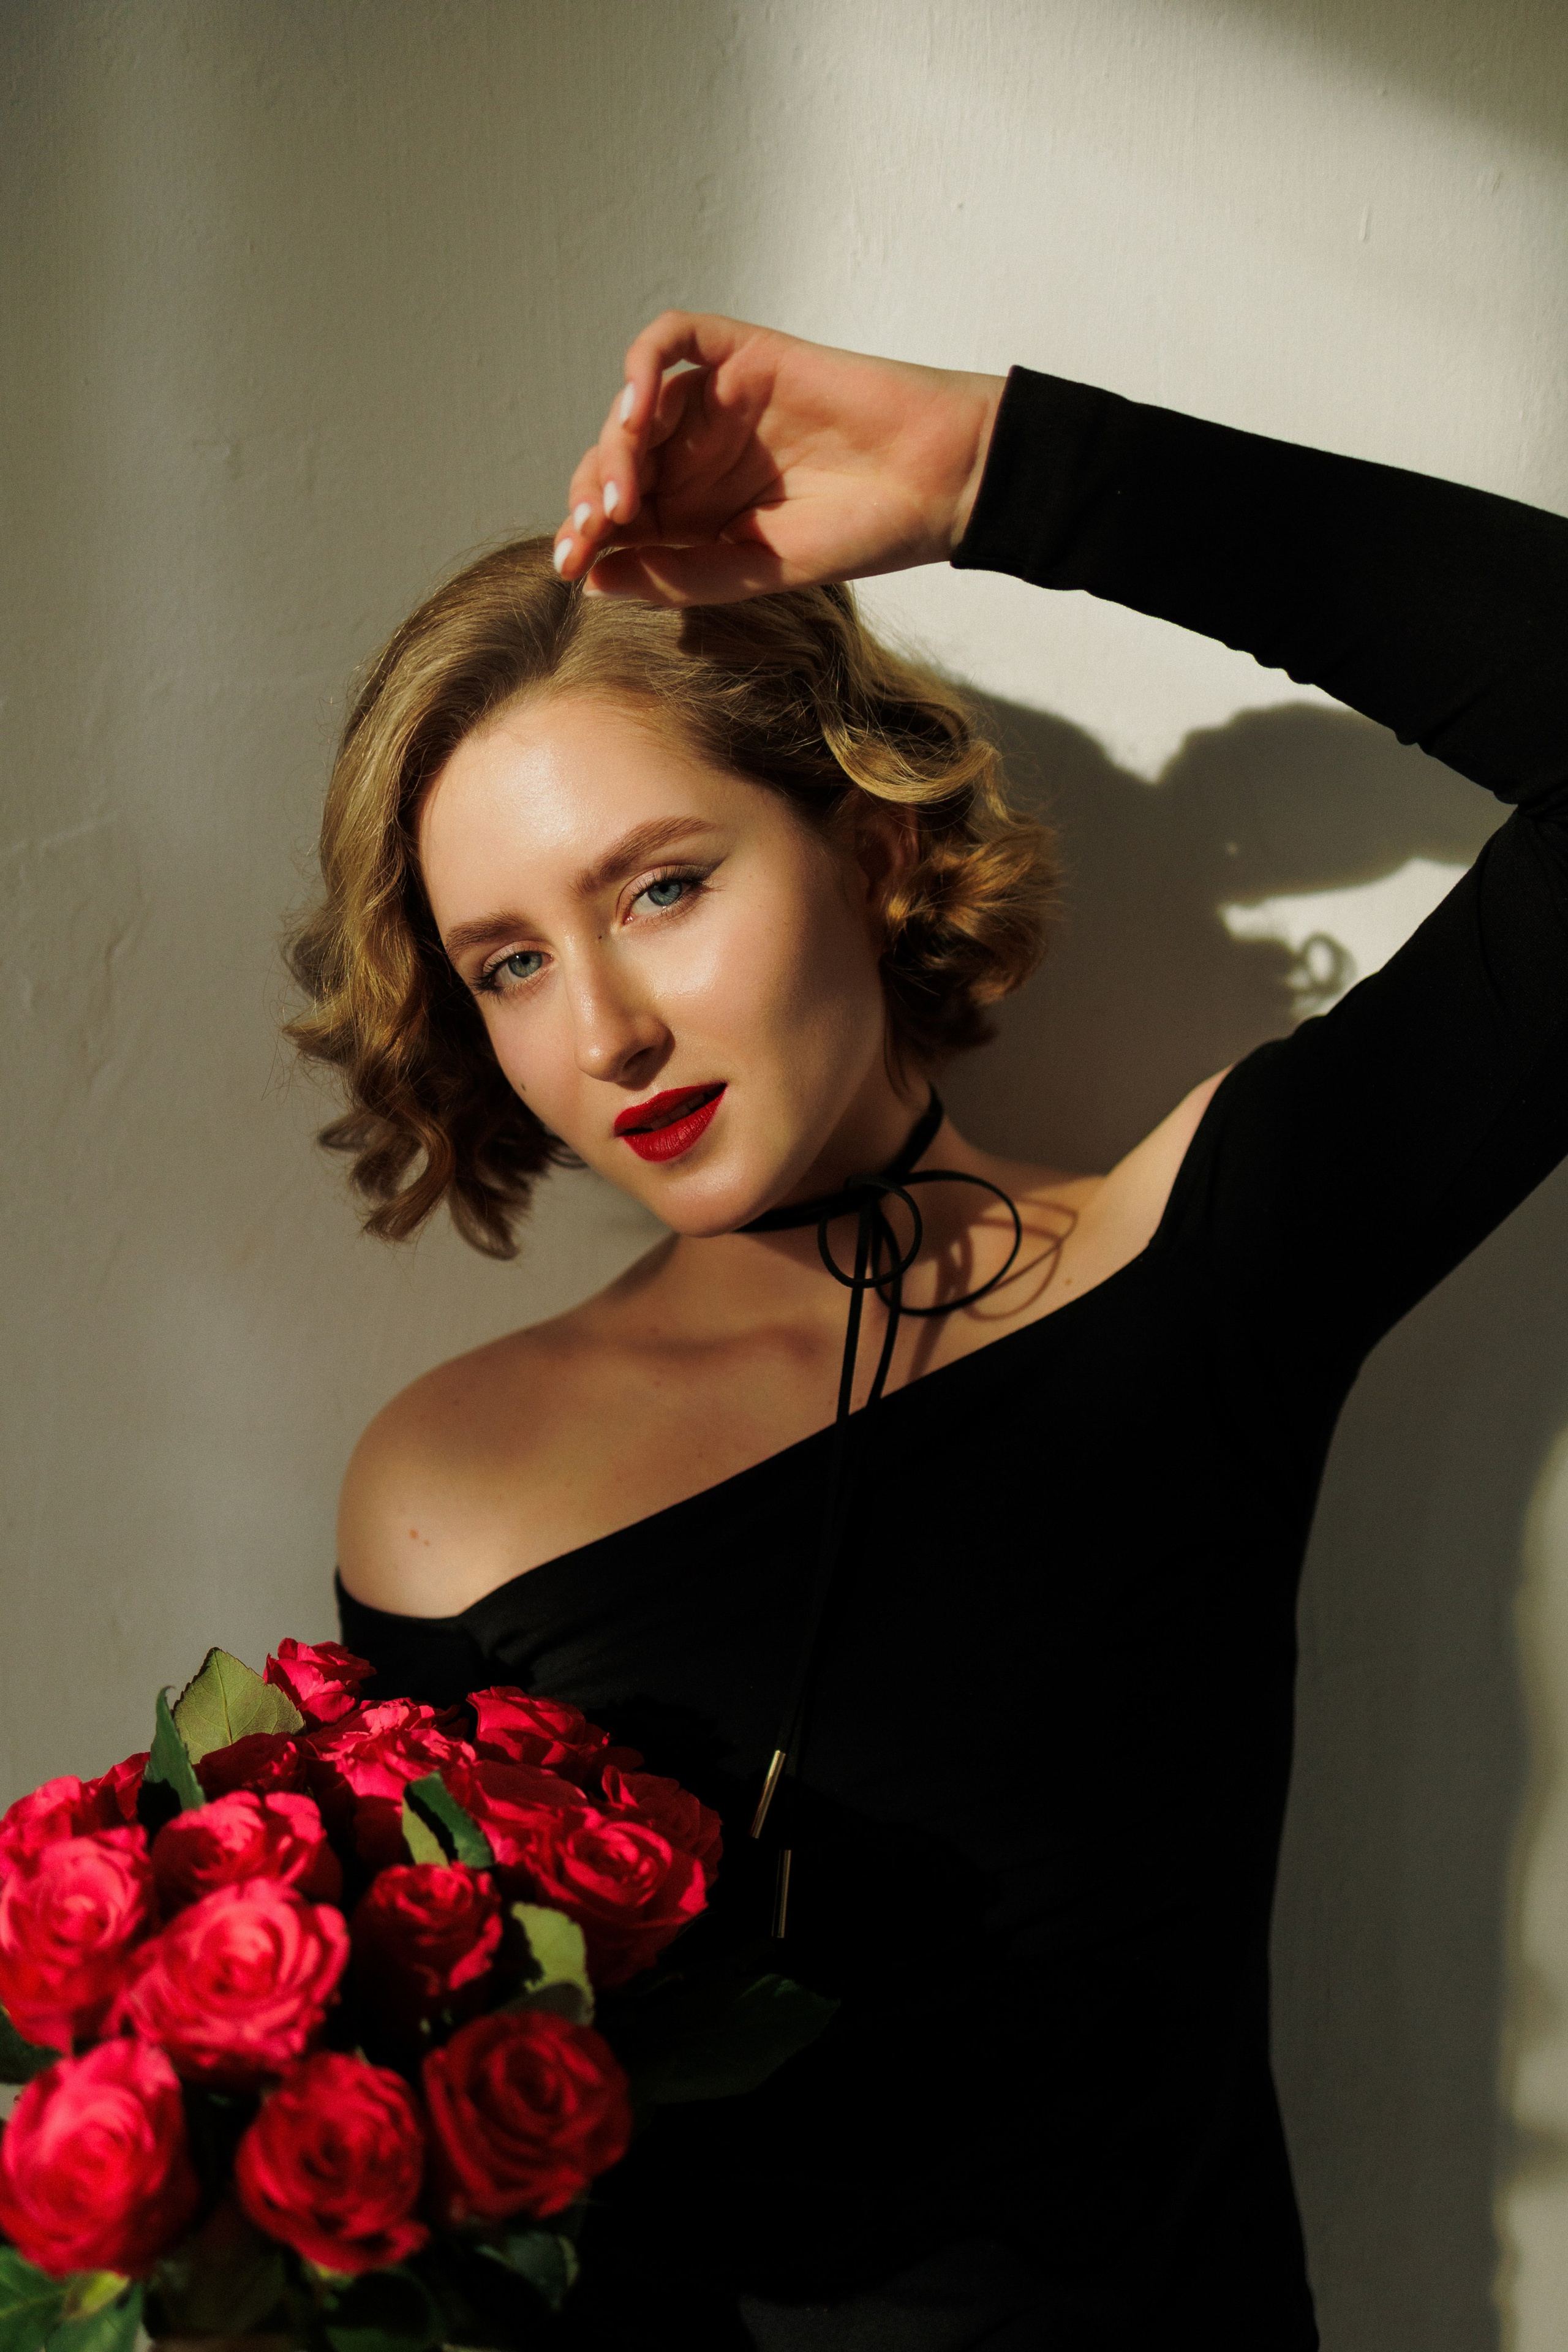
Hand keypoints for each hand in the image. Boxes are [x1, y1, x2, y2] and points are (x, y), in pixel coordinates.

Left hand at [553, 312, 1003, 605]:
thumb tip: (593, 579)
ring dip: (612, 447)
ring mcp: (722, 401)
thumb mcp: (756, 571)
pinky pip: (674, 340)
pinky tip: (637, 412)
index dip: (589, 536)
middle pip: (617, 461)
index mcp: (702, 510)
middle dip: (591, 497)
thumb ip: (675, 574)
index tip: (573, 567)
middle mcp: (703, 453)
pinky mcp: (747, 353)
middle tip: (591, 532)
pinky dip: (641, 367)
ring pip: (635, 406)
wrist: (938, 483)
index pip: (622, 516)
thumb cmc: (863, 533)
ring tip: (622, 496)